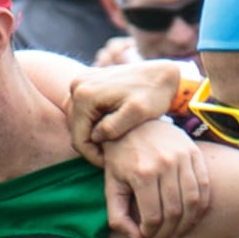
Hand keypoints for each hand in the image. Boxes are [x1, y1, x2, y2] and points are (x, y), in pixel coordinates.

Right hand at [68, 61, 189, 154]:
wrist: (162, 74)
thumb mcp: (137, 112)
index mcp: (85, 94)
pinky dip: (95, 123)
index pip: (79, 138)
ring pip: (79, 123)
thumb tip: (96, 137)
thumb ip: (114, 126)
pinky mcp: (88, 84)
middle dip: (92, 146)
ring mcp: (81, 83)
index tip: (109, 164)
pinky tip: (112, 130)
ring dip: (93, 135)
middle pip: (76, 130)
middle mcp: (77, 86)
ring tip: (114, 144)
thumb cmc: (154, 94)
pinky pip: (84, 112)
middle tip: (113, 156)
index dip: (93, 156)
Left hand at [102, 115, 207, 237]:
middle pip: (174, 213)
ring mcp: (183, 157)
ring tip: (176, 232)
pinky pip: (204, 187)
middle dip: (168, 234)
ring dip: (187, 224)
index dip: (151, 235)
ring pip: (193, 202)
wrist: (135, 122)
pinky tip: (190, 217)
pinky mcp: (194, 153)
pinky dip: (200, 207)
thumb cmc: (120, 157)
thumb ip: (117, 215)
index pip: (153, 217)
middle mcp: (165, 164)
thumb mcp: (111, 185)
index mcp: (142, 173)